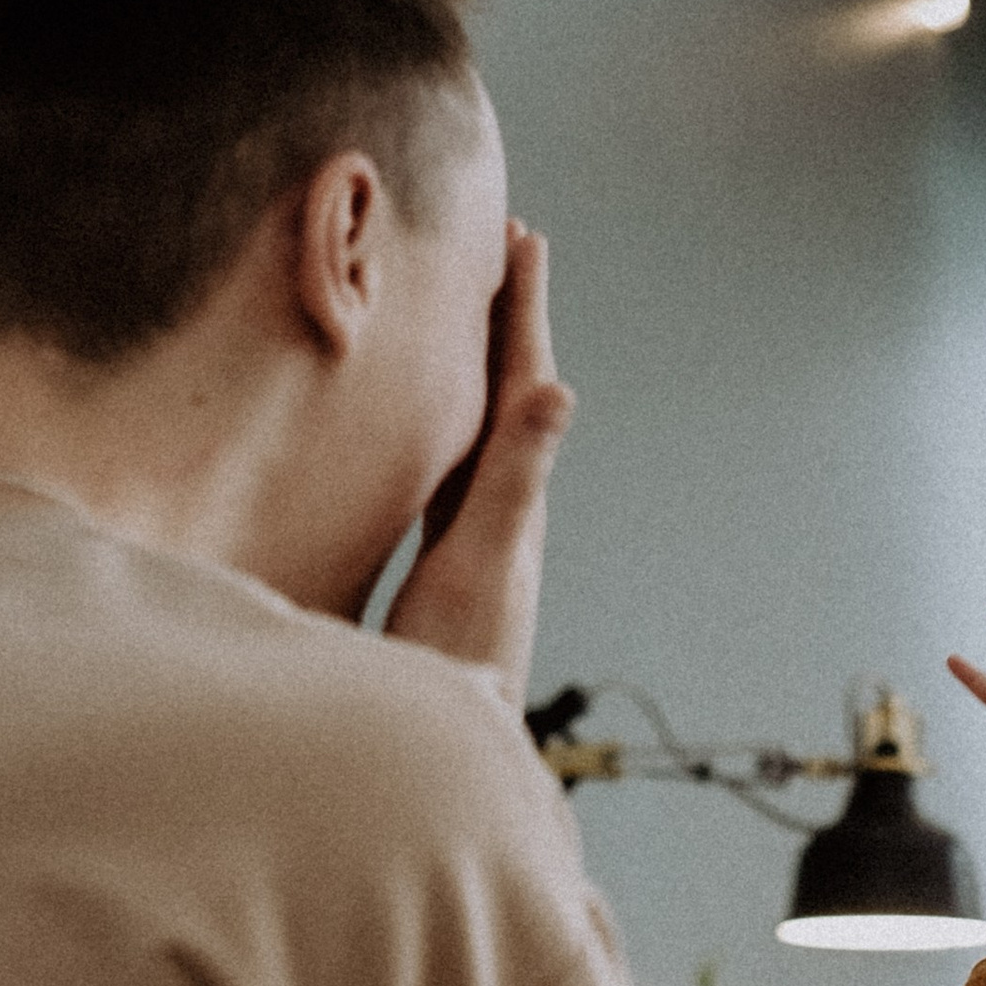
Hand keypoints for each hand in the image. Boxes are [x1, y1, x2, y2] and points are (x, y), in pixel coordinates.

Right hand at [384, 223, 573, 703]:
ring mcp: (470, 539)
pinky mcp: (440, 568)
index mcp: (510, 497)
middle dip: (503, 322)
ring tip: (468, 320)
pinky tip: (426, 438)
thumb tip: (559, 391)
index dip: (520, 312)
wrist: (449, 745)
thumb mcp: (483, 559)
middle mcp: (499, 512)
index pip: (520, 383)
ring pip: (476, 431)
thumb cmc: (461, 661)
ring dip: (474, 371)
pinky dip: (440, 431)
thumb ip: (516, 477)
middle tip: (504, 250)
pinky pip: (443, 474)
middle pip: (505, 395)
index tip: (523, 239)